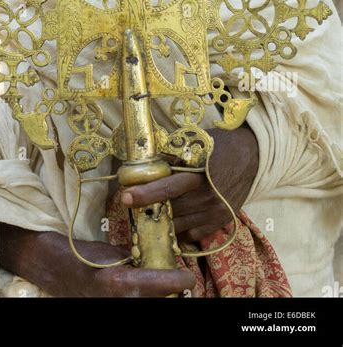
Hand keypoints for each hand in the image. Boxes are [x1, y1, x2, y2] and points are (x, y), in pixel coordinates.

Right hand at [0, 225, 194, 296]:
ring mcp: (113, 308)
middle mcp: (119, 302)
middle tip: (180, 286)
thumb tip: (157, 255)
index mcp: (120, 282)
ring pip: (147, 305)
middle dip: (171, 295)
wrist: (54, 271)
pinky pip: (133, 306)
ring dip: (159, 299)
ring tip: (167, 290)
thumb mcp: (112, 252)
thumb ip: (135, 258)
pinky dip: (143, 299)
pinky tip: (148, 294)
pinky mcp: (107, 309)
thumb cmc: (83, 256)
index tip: (187, 276)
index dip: (178, 280)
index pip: (160, 284)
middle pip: (159, 303)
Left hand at [120, 125, 258, 241]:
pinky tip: (169, 223)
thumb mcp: (198, 144)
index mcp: (202, 174)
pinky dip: (179, 230)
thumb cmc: (222, 144)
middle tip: (130, 206)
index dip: (146, 193)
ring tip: (146, 216)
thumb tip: (149, 166)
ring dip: (162, 222)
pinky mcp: (221, 221)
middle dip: (148, 209)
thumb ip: (175, 158)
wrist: (254, 155)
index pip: (169, 187)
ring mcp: (216, 212)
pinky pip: (194, 234)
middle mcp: (209, 197)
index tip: (125, 197)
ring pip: (180, 225)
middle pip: (172, 209)